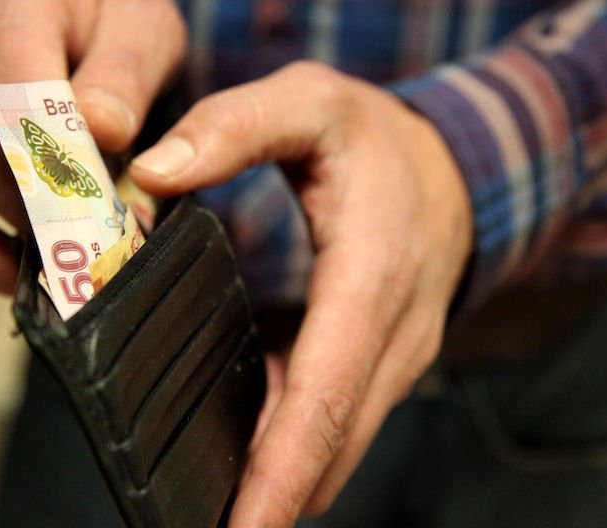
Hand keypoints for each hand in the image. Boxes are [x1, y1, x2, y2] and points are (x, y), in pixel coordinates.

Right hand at [0, 0, 184, 353]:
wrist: (62, 1)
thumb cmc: (108, 13)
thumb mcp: (139, 27)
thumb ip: (123, 76)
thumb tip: (102, 132)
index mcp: (1, 15)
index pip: (22, 122)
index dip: (64, 194)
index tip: (105, 241)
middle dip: (37, 237)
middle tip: (93, 276)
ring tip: (41, 294)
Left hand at [130, 61, 473, 526]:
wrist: (453, 170)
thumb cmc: (378, 139)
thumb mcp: (310, 103)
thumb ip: (234, 128)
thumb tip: (153, 174)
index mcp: (372, 275)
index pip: (328, 392)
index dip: (283, 471)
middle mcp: (395, 334)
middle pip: (334, 440)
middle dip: (274, 499)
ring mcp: (397, 357)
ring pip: (340, 442)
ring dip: (285, 480)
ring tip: (212, 504)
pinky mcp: (386, 364)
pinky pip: (340, 420)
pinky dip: (298, 447)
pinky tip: (249, 452)